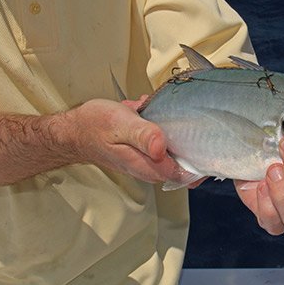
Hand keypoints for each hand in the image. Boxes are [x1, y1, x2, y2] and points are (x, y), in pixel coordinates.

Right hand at [66, 97, 191, 184]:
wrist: (74, 130)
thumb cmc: (94, 126)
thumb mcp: (120, 125)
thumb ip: (144, 136)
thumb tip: (162, 149)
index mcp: (148, 166)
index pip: (186, 173)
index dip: (201, 159)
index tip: (209, 141)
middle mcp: (150, 167)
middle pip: (184, 160)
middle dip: (186, 137)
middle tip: (178, 116)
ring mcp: (147, 161)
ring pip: (173, 148)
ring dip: (169, 128)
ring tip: (154, 111)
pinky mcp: (143, 152)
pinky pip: (161, 140)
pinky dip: (158, 124)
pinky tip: (147, 111)